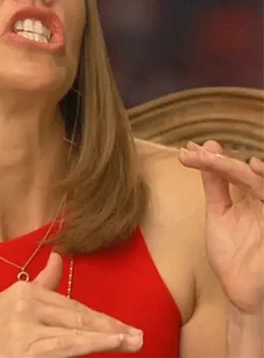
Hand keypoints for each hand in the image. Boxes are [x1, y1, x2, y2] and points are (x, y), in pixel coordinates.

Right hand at [0, 252, 142, 356]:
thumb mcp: (9, 302)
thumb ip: (40, 282)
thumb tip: (58, 257)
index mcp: (23, 292)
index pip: (70, 305)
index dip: (97, 316)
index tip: (120, 325)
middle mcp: (26, 305)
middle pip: (76, 317)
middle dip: (109, 327)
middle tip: (136, 335)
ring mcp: (26, 329)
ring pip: (75, 333)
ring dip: (107, 337)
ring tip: (131, 341)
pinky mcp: (26, 351)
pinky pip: (64, 348)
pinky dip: (89, 344)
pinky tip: (106, 344)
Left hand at [178, 140, 263, 313]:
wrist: (240, 292)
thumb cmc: (233, 254)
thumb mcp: (219, 213)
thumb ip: (215, 185)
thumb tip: (204, 150)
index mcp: (254, 197)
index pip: (234, 171)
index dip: (211, 159)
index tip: (186, 151)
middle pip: (248, 172)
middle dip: (219, 161)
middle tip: (193, 154)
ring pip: (262, 182)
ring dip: (236, 168)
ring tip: (213, 158)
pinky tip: (253, 171)